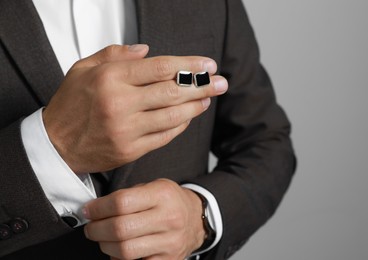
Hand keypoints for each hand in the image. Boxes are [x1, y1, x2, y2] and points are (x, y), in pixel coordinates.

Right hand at [43, 44, 227, 172]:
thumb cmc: (70, 105)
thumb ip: (115, 55)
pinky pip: (164, 136)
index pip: (161, 68)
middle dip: (202, 85)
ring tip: (208, 98)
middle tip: (221, 82)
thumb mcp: (83, 69)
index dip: (189, 65)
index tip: (208, 64)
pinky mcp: (130, 150)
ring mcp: (127, 130)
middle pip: (172, 92)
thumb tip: (147, 50)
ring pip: (173, 116)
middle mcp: (120, 104)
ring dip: (195, 106)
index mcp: (111, 79)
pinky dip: (180, 126)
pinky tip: (188, 116)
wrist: (55, 145)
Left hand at [83, 179, 205, 259]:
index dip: (98, 208)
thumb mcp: (153, 186)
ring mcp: (169, 242)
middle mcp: (168, 218)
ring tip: (103, 238)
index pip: (121, 202)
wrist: (195, 219)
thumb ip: (127, 195)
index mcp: (162, 195)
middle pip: (120, 229)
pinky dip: (119, 259)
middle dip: (96, 229)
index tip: (89, 210)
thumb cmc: (169, 201)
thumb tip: (95, 210)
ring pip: (125, 251)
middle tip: (91, 227)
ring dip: (105, 246)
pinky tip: (118, 250)